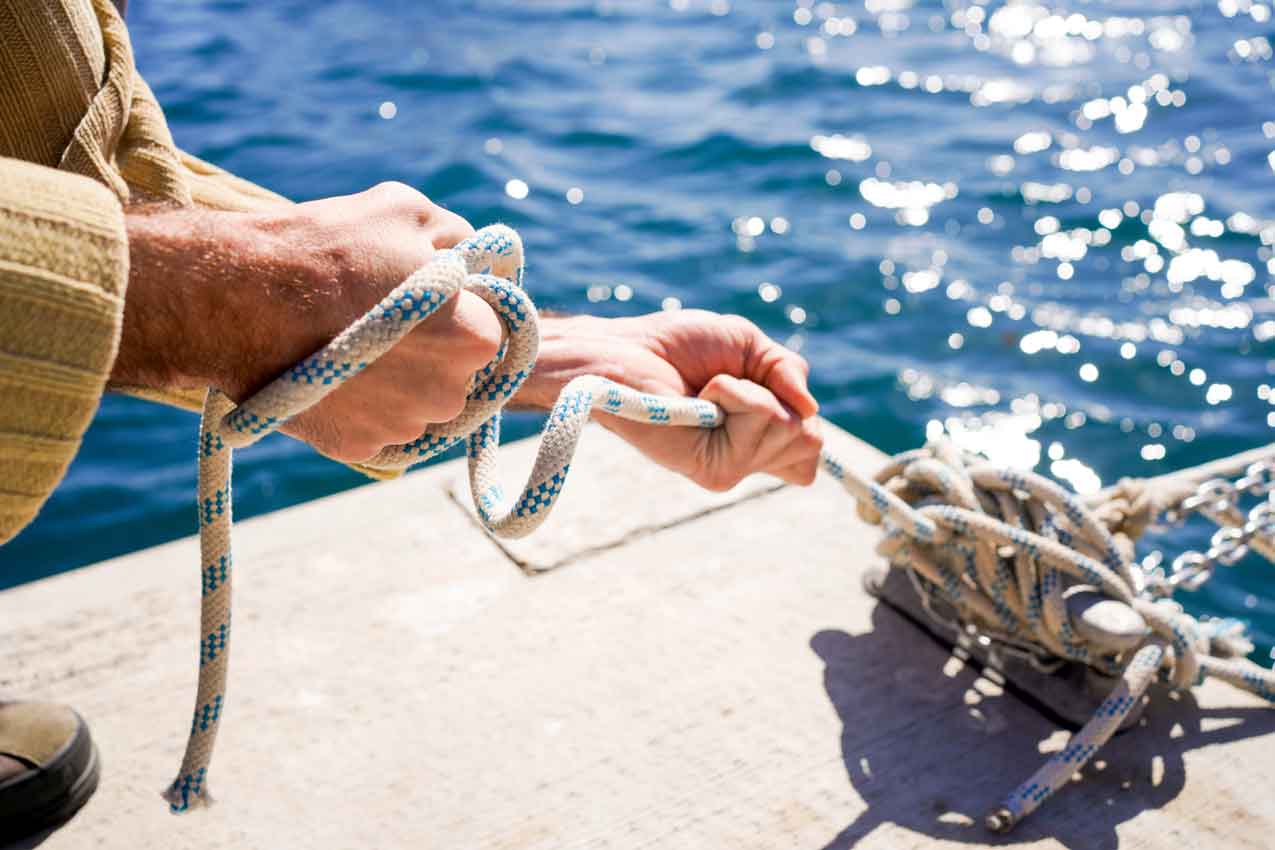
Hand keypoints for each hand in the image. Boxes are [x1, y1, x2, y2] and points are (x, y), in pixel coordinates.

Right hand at [113, 182, 502, 462]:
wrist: (238, 297)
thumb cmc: (330, 247)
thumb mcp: (409, 210)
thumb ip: (459, 237)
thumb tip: (473, 257)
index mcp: (477, 336)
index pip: (488, 323)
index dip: (456, 303)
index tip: (420, 289)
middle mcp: (452, 393)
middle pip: (454, 368)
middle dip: (427, 345)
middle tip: (377, 314)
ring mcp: (404, 427)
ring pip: (415, 401)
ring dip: (395, 379)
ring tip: (347, 343)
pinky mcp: (359, 450)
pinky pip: (373, 426)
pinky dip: (357, 405)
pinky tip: (329, 374)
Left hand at [519, 311, 822, 489]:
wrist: (622, 351)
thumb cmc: (674, 346)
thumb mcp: (748, 345)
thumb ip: (788, 371)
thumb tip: (811, 409)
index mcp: (755, 438)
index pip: (810, 455)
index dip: (800, 418)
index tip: (758, 390)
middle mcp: (746, 459)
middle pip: (810, 439)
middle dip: (776, 394)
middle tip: (725, 384)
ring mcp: (731, 467)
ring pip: (789, 428)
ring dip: (750, 390)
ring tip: (706, 390)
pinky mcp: (713, 470)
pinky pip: (763, 421)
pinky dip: (736, 393)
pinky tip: (701, 398)